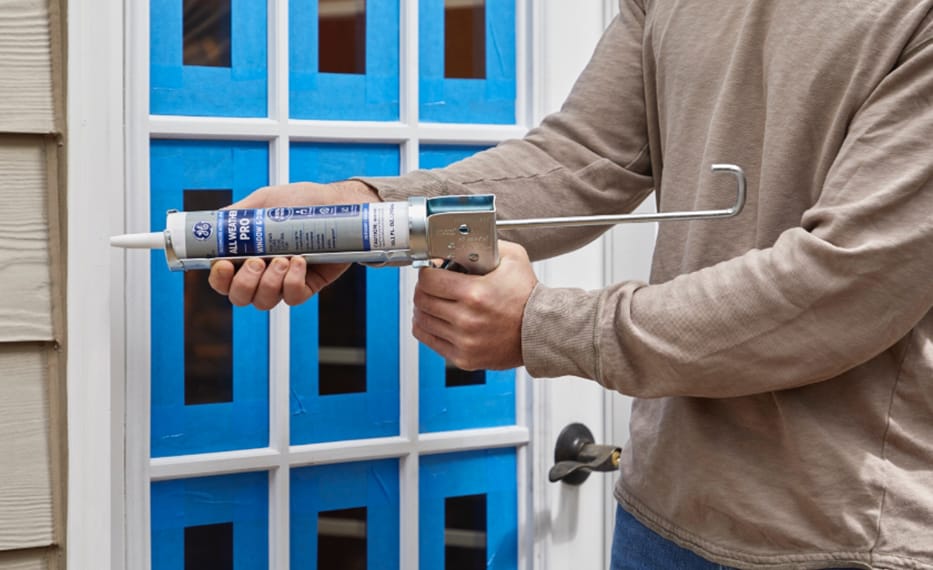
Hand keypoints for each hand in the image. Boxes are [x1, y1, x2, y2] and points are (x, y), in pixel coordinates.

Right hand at [208, 180, 379, 308]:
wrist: (335, 203)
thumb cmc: (300, 202)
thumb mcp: (264, 201)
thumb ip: (238, 214)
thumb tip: (214, 222)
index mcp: (245, 255)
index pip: (222, 280)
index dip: (219, 279)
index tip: (224, 264)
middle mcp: (261, 273)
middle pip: (239, 297)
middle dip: (245, 283)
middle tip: (258, 261)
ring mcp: (284, 282)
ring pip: (264, 302)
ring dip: (270, 283)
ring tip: (284, 258)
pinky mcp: (307, 286)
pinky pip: (294, 297)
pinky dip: (294, 282)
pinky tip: (300, 262)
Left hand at [412, 241, 537, 369]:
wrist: (542, 329)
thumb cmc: (528, 296)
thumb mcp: (513, 258)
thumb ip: (487, 243)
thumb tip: (464, 240)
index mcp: (475, 294)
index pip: (428, 280)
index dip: (427, 272)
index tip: (432, 270)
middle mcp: (466, 319)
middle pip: (421, 300)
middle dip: (424, 289)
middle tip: (432, 285)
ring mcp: (464, 341)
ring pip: (422, 321)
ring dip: (424, 308)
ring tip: (434, 301)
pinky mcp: (464, 357)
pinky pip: (429, 340)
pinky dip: (427, 328)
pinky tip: (435, 319)